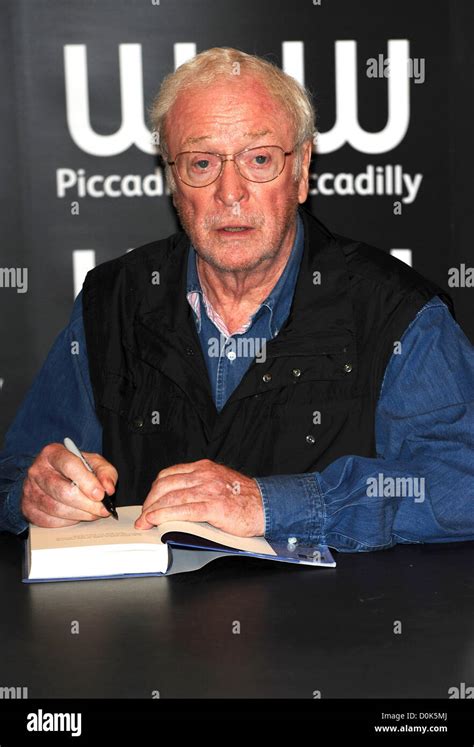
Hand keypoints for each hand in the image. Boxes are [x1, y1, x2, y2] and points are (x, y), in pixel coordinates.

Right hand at [20, 443, 117, 527]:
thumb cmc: (75, 469)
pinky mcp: (28, 508)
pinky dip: (68, 521)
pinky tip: (78, 515)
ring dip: (80, 514)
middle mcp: (37, 470)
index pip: (69, 465)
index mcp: (53, 453)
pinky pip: (50, 521)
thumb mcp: (93, 463)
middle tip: (102, 509)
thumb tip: (109, 488)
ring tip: (93, 513)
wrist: (54, 476)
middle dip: (87, 503)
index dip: (87, 481)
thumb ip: (105, 472)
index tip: (101, 494)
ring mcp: (30, 490)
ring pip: (56, 508)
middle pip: (62, 491)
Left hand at [135, 458, 264, 536]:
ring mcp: (208, 490)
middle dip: (150, 501)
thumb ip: (199, 486)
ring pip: (171, 498)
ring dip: (153, 510)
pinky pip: (182, 510)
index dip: (154, 489)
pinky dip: (164, 515)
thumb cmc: (245, 498)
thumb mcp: (219, 482)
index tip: (149, 501)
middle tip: (143, 515)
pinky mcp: (213, 507)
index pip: (170, 474)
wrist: (267, 506)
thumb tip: (177, 499)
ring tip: (145, 522)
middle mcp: (203, 475)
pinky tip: (155, 521)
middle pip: (165, 485)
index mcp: (204, 468)